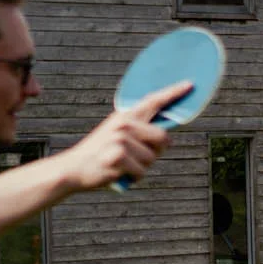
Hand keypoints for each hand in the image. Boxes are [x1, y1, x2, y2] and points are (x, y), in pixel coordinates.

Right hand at [63, 82, 186, 191]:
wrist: (72, 169)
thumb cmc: (99, 155)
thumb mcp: (117, 135)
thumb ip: (139, 132)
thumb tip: (167, 138)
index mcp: (124, 116)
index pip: (153, 101)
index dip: (173, 93)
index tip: (190, 84)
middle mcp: (124, 124)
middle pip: (163, 137)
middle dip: (157, 151)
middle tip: (137, 157)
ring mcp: (120, 139)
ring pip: (152, 158)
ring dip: (141, 168)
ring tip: (121, 165)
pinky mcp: (118, 155)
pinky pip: (141, 172)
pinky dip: (133, 178)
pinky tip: (117, 174)